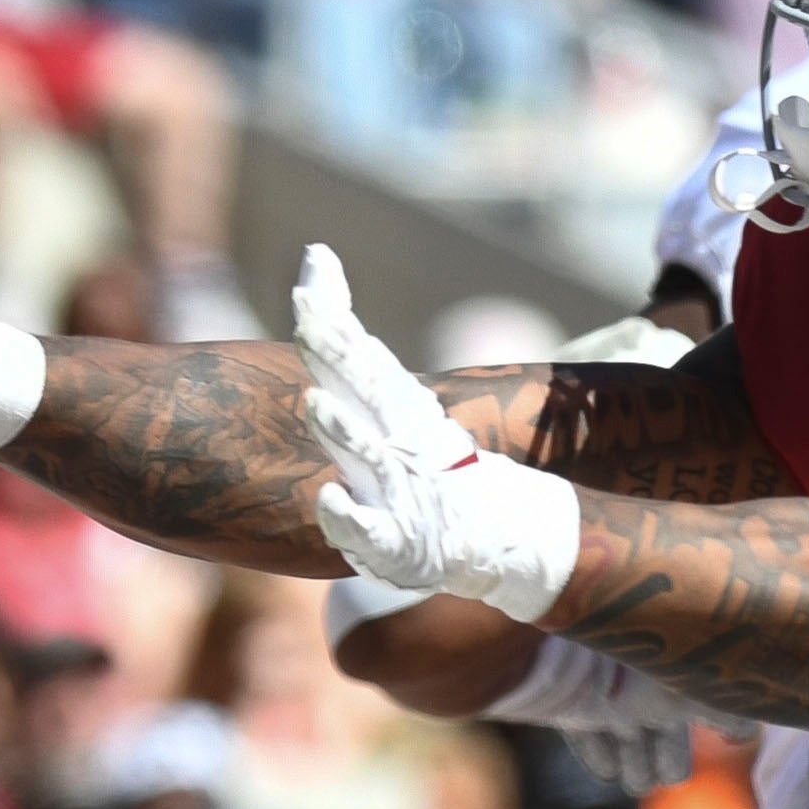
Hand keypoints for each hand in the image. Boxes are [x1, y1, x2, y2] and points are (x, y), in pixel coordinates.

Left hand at [293, 246, 580, 620]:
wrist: (500, 539)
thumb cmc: (432, 468)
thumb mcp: (397, 410)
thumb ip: (353, 351)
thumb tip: (318, 265)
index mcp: (401, 412)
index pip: (364, 360)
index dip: (335, 324)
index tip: (307, 280)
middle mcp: (402, 444)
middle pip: (368, 394)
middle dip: (338, 358)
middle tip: (308, 321)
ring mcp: (402, 492)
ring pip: (369, 457)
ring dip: (344, 431)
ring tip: (317, 402)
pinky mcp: (399, 543)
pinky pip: (371, 530)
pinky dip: (351, 517)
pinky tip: (329, 499)